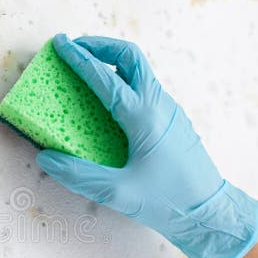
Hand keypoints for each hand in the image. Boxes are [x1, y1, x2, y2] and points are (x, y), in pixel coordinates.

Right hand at [37, 34, 257, 257]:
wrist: (210, 213)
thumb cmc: (168, 203)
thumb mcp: (118, 192)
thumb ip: (79, 175)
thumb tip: (47, 158)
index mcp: (144, 116)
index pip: (105, 77)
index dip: (79, 58)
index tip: (60, 44)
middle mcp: (159, 105)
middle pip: (130, 57)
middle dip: (100, 46)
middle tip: (76, 48)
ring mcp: (169, 111)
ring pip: (140, 71)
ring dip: (112, 63)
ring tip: (88, 72)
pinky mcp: (172, 122)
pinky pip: (145, 90)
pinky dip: (123, 83)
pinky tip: (108, 105)